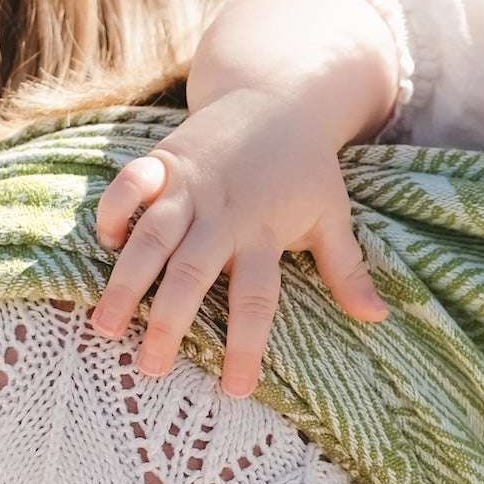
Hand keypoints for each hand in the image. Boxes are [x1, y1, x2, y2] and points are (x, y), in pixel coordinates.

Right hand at [94, 88, 385, 396]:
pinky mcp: (166, 158)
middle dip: (168, 321)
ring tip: (105, 326)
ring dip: (127, 280)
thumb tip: (379, 318)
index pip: (256, 299)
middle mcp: (224, 213)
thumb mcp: (332, 215)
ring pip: (152, 235)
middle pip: (192, 272)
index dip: (246, 346)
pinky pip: (132, 183)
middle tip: (149, 369)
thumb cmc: (306, 166)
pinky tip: (103, 243)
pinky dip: (116, 209)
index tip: (235, 390)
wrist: (280, 92)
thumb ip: (347, 269)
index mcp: (264, 233)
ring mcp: (191, 185)